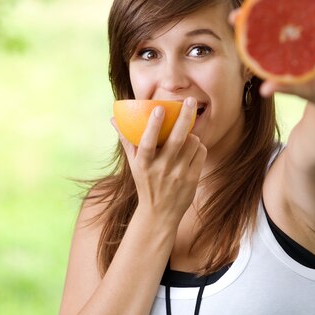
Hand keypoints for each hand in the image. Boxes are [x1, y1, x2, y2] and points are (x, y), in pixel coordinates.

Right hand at [111, 97, 206, 226]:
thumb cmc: (145, 183)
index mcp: (144, 164)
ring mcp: (178, 174)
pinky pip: (201, 153)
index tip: (158, 108)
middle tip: (191, 100)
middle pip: (176, 139)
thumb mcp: (133, 164)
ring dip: (192, 135)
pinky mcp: (192, 179)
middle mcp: (161, 169)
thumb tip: (113, 118)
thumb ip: (126, 140)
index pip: (148, 142)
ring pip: (192, 143)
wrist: (159, 214)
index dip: (153, 125)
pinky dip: (198, 147)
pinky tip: (192, 149)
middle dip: (184, 117)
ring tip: (186, 136)